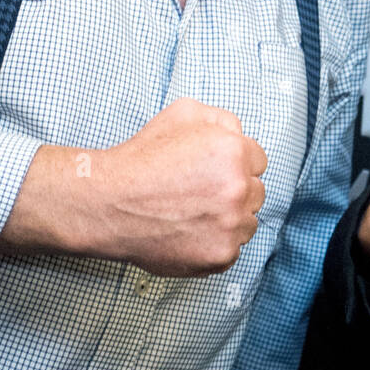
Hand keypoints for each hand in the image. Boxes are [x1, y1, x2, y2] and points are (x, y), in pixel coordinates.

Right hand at [91, 97, 267, 276]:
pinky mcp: (220, 255)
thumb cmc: (142, 159)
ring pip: (248, 222)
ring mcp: (231, 225)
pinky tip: (191, 232)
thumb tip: (240, 133)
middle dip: (234, 191)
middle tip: (202, 193)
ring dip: (229, 219)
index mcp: (234, 152)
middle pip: (256, 192)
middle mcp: (238, 188)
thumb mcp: (183, 114)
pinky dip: (216, 243)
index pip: (259, 161)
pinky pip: (233, 249)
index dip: (236, 164)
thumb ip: (222, 119)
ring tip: (194, 213)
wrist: (110, 203)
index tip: (216, 172)